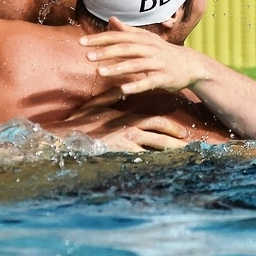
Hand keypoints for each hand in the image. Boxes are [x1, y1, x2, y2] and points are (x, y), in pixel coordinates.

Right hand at [45, 88, 187, 151]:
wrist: (68, 136)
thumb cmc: (81, 121)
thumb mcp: (96, 105)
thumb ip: (111, 96)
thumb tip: (120, 86)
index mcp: (127, 118)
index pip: (154, 120)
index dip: (170, 126)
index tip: (181, 132)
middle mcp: (130, 129)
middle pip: (160, 134)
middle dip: (175, 139)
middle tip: (187, 145)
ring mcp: (127, 142)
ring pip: (155, 147)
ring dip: (169, 152)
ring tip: (182, 158)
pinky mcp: (122, 153)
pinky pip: (143, 159)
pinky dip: (153, 163)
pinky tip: (163, 169)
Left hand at [79, 17, 205, 94]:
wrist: (191, 65)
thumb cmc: (163, 52)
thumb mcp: (146, 38)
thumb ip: (127, 31)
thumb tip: (111, 19)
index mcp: (142, 39)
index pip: (118, 37)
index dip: (100, 39)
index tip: (81, 43)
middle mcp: (149, 48)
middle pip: (125, 49)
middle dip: (106, 52)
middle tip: (87, 56)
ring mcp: (157, 63)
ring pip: (135, 65)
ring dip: (117, 68)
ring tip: (100, 72)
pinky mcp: (164, 78)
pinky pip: (149, 81)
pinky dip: (136, 85)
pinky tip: (123, 90)